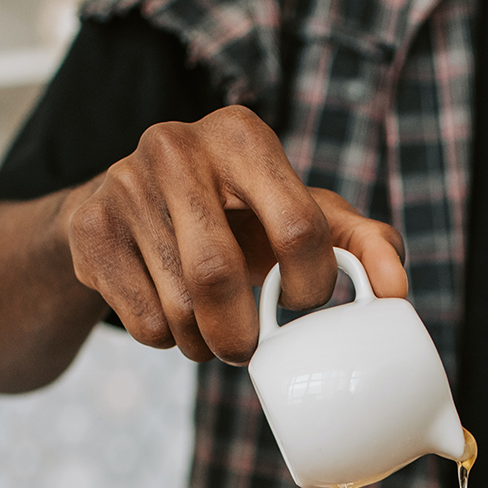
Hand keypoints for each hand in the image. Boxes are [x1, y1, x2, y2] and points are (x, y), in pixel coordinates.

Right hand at [60, 106, 406, 363]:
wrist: (124, 214)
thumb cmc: (235, 219)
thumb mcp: (302, 216)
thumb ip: (361, 244)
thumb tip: (398, 291)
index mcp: (243, 136)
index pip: (300, 229)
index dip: (309, 288)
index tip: (299, 303)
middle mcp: (178, 145)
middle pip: (222, 275)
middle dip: (242, 337)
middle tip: (248, 352)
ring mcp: (124, 183)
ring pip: (180, 308)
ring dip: (203, 345)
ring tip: (207, 332)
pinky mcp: (88, 228)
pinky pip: (143, 323)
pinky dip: (165, 342)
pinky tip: (167, 315)